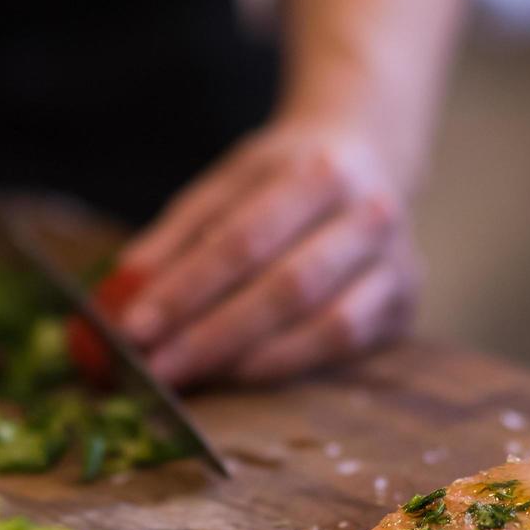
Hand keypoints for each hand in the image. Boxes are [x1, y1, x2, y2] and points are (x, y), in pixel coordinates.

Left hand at [116, 122, 421, 386]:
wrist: (369, 154)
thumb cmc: (285, 175)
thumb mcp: (230, 181)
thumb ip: (180, 233)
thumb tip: (125, 288)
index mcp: (317, 169)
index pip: (240, 239)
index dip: (184, 289)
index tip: (133, 327)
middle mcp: (369, 212)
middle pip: (284, 286)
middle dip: (211, 334)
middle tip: (154, 368)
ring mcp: (395, 259)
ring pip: (322, 321)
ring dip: (247, 356)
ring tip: (189, 375)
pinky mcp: (403, 300)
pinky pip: (344, 344)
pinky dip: (289, 362)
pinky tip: (241, 373)